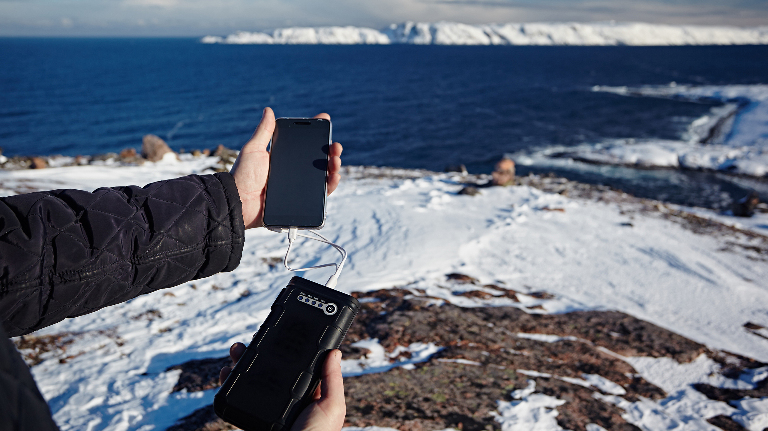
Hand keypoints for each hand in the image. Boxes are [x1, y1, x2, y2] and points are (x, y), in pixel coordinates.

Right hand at [219, 344, 346, 430]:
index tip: (282, 331)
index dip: (290, 348)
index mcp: (308, 394)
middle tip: (252, 338)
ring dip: (242, 362)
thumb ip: (332, 381)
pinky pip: (239, 395)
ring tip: (236, 350)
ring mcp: (268, 407)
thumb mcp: (331, 408)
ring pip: (253, 378)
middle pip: (272, 368)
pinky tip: (226, 372)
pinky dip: (230, 382)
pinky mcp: (252, 415)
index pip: (298, 365)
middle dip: (261, 351)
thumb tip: (335, 352)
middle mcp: (287, 399)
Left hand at [230, 107, 342, 228]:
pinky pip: (320, 194)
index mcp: (283, 158)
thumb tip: (268, 110)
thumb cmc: (242, 175)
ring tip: (336, 161)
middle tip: (335, 146)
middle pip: (318, 159)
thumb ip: (264, 131)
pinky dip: (330, 185)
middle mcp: (293, 171)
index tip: (326, 121)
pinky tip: (334, 177)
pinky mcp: (301, 202)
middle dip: (330, 151)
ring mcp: (298, 186)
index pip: (304, 143)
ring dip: (334, 166)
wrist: (239, 202)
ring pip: (323, 176)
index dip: (316, 133)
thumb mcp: (253, 150)